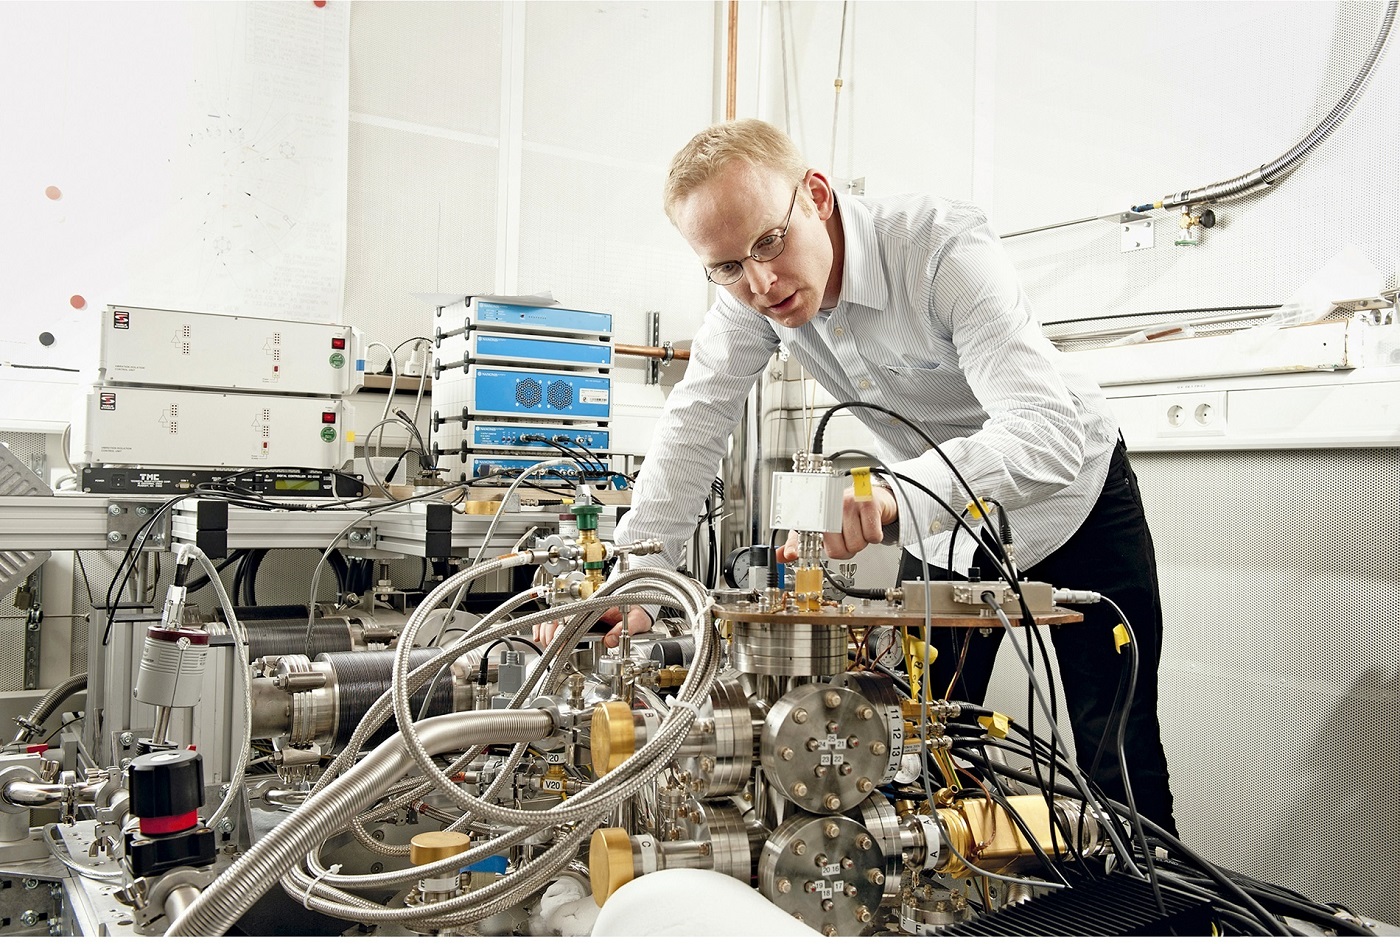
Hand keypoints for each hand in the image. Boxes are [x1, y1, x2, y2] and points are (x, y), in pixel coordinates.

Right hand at [532, 605, 652, 647]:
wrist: (641, 604)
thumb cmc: (638, 611)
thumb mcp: (637, 620)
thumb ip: (624, 629)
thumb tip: (609, 640)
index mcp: (598, 602)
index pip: (573, 614)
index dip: (562, 629)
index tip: (558, 643)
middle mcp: (588, 603)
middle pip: (561, 614)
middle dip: (551, 631)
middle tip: (549, 646)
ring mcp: (583, 607)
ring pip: (557, 614)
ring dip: (546, 627)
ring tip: (544, 642)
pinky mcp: (581, 613)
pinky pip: (560, 616)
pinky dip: (548, 624)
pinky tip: (541, 634)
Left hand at [774, 484, 896, 562]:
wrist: (871, 496)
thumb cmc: (845, 513)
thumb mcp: (822, 527)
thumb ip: (802, 542)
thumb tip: (784, 556)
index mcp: (816, 514)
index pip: (802, 533)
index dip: (795, 546)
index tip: (791, 554)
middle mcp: (830, 507)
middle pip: (836, 550)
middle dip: (846, 550)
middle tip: (847, 538)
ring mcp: (849, 503)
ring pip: (856, 545)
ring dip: (861, 542)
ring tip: (858, 529)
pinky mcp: (868, 503)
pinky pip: (872, 536)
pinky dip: (874, 536)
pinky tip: (868, 525)